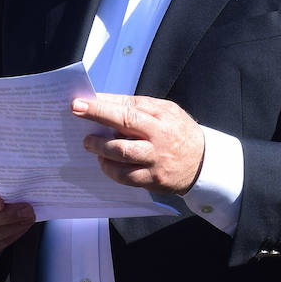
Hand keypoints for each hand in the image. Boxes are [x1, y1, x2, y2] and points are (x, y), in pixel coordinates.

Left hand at [74, 93, 204, 194]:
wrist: (204, 163)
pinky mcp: (152, 179)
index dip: (102, 105)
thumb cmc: (180, 133)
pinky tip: (103, 162)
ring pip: (121, 153)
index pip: (129, 108)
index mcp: (162, 116)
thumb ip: (139, 107)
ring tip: (89, 143)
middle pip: (124, 126)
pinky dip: (109, 168)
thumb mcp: (167, 112)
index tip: (80, 102)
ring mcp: (156, 160)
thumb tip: (105, 101)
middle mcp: (159, 137)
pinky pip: (124, 176)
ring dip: (99, 147)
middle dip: (97, 118)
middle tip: (76, 114)